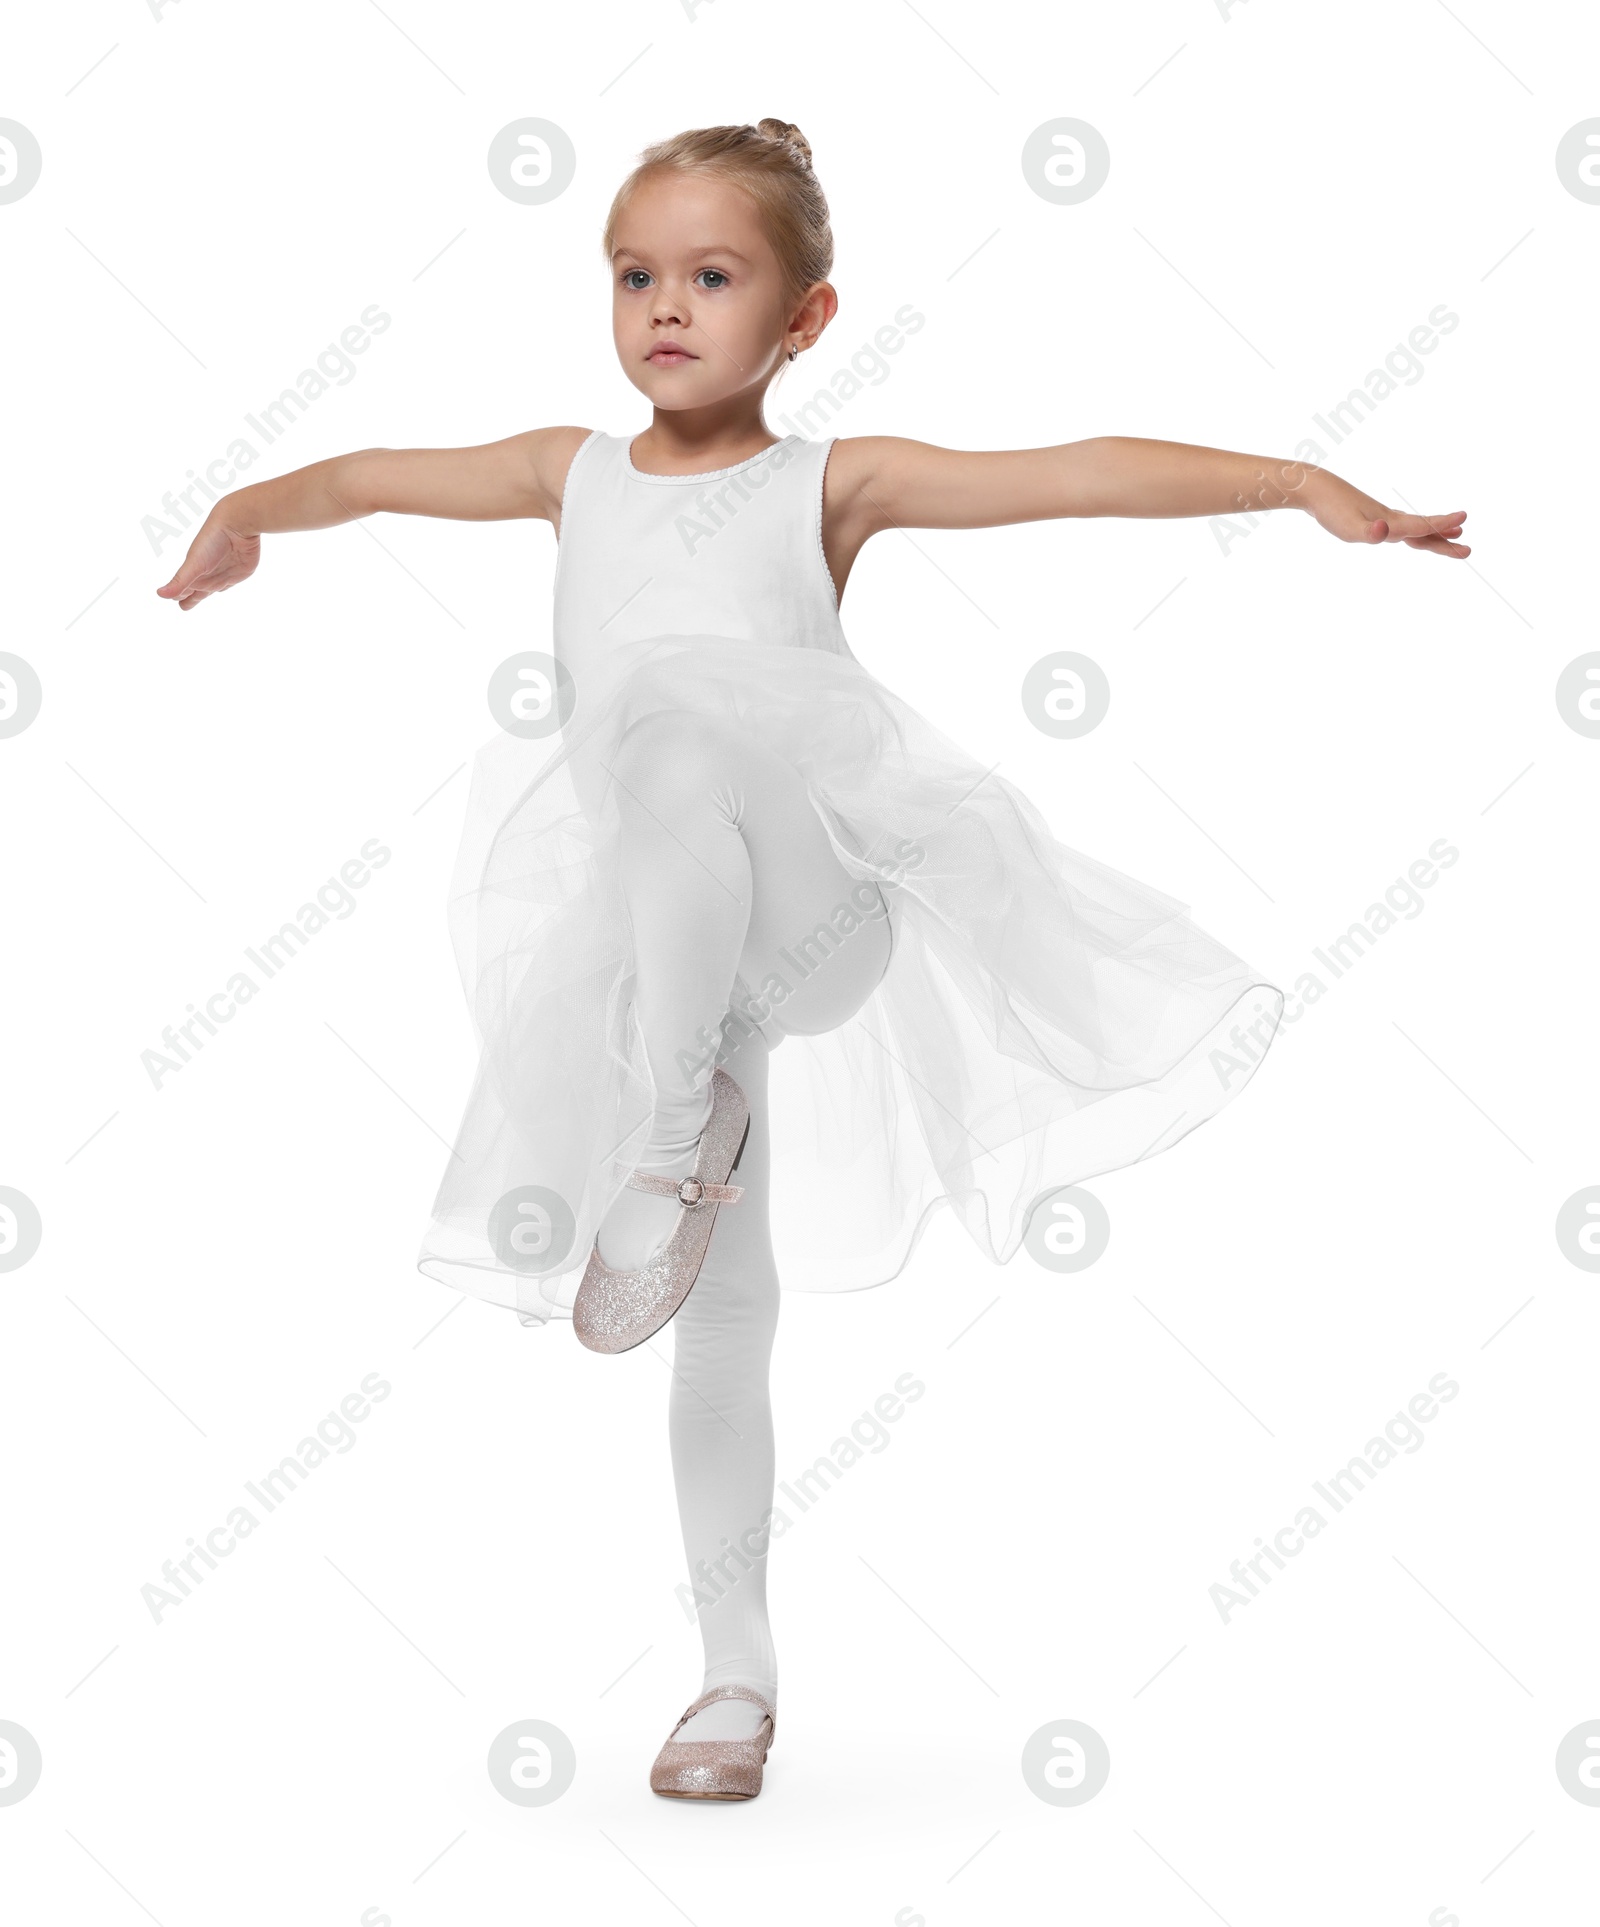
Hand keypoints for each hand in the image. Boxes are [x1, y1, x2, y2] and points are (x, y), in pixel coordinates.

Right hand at [156, 519, 261, 609]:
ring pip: (208, 589)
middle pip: (193, 593)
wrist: (236, 525)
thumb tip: (159, 594)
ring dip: (201, 594)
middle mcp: (205, 576)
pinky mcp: (237, 573)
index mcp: (193, 575)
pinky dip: (222, 587)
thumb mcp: (194, 564)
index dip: (175, 596)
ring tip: (192, 598)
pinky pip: (227, 584)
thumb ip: (180, 581)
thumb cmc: (212, 541)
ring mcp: (221, 575)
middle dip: (186, 600)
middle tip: (182, 606)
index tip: (170, 599)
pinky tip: (219, 587)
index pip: (180, 591)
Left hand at [1302, 473, 1468, 558]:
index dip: (1442, 525)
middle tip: (1468, 550)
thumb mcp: (1347, 528)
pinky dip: (1414, 532)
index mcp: (1390, 523)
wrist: (1317, 490)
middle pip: (1424, 532)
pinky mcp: (1373, 519)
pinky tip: (1412, 534)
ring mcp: (1383, 518)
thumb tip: (1384, 530)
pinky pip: (1402, 528)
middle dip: (1445, 541)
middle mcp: (1391, 519)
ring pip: (1415, 529)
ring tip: (1455, 533)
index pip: (1421, 527)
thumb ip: (1368, 532)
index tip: (1464, 517)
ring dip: (1435, 533)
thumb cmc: (1331, 511)